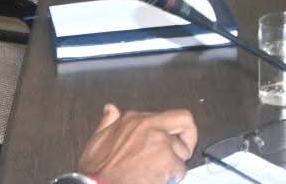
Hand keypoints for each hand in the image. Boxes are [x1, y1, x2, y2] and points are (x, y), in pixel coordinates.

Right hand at [77, 104, 197, 183]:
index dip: (168, 130)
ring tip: (159, 171)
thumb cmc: (97, 170)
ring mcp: (160, 142)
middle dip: (188, 136)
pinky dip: (173, 177)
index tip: (167, 140)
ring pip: (182, 150)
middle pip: (184, 120)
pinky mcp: (167, 160)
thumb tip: (111, 109)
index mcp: (133, 119)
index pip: (164, 116)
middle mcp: (149, 126)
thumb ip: (108, 122)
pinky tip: (158, 179)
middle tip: (182, 151)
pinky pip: (181, 169)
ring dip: (174, 163)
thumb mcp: (97, 140)